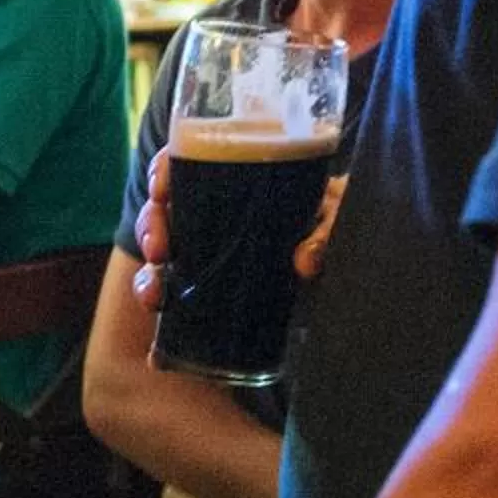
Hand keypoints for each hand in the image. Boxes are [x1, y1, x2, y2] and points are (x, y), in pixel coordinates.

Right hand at [131, 152, 346, 306]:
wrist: (351, 275)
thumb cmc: (337, 224)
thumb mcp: (339, 214)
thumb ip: (329, 227)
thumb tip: (303, 261)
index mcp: (239, 176)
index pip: (189, 157)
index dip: (165, 168)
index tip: (160, 189)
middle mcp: (215, 210)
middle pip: (164, 207)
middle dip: (151, 226)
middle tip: (158, 250)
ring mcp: (207, 249)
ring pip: (160, 252)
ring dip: (146, 274)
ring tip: (154, 297)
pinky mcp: (210, 288)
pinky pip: (172, 295)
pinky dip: (160, 311)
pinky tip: (156, 339)